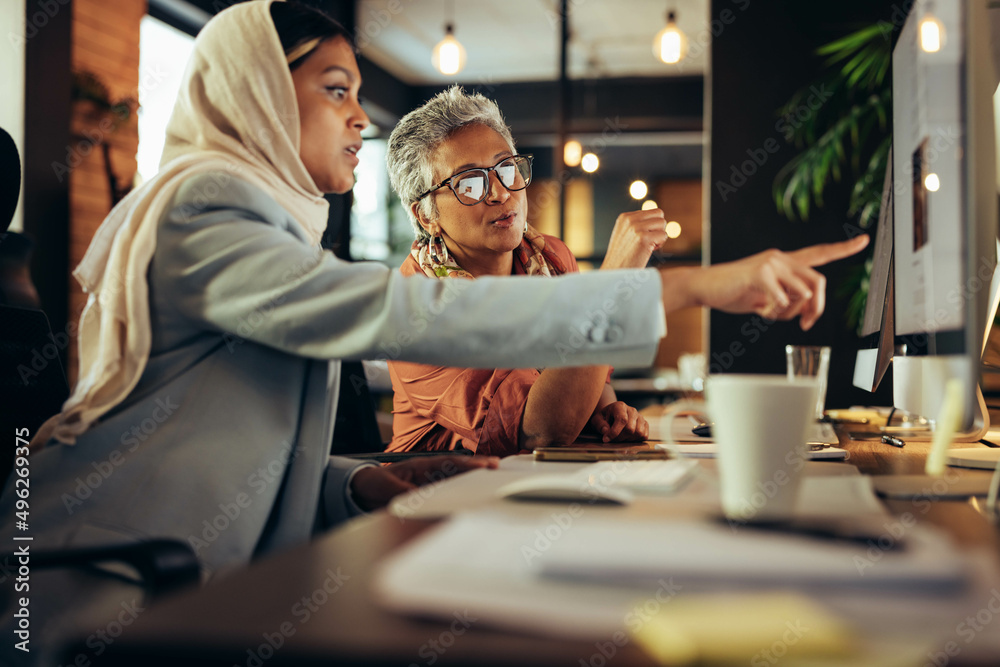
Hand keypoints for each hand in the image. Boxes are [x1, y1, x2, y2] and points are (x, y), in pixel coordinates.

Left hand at [350, 455, 498, 511]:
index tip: (484, 465)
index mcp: (420, 466)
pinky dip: (459, 497)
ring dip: (472, 482)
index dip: (467, 463)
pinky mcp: (427, 495)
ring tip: (492, 483)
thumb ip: (400, 492)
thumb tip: (418, 498)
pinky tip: (471, 502)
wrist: (361, 489)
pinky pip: (447, 495)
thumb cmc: (373, 483)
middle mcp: (429, 472)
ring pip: (455, 481)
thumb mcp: (384, 486)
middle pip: (457, 469)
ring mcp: (429, 483)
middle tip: (497, 467)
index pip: (449, 463)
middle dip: (477, 468)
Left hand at [588, 401, 648, 442]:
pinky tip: (627, 438)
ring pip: (638, 433)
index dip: (614, 432)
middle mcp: (632, 410)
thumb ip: (599, 424)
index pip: (622, 420)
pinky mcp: (645, 424)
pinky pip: (644, 436)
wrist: (612, 416)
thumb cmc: (604, 418)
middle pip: (630, 429)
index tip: (606, 439)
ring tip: (620, 438)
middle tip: (612, 440)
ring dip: (628, 440)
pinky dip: (636, 440)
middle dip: (619, 438)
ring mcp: (640, 417)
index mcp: (620, 406)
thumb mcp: (597, 420)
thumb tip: (606, 431)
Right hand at [601, 209, 669, 270]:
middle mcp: (629, 219)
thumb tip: (659, 219)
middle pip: (659, 214)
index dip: (652, 226)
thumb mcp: (625, 235)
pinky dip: (659, 245)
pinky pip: (664, 235)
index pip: (652, 212)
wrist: (614, 273)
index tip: (642, 238)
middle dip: (658, 228)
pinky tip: (647, 252)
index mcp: (624, 217)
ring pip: (662, 223)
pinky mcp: (643, 238)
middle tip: (648, 242)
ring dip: (659, 237)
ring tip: (647, 247)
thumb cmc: (622, 258)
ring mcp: (636, 228)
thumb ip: (638, 224)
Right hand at [675, 235, 868, 329]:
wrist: (705, 286)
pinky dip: (772, 312)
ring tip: (768, 313)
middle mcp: (780, 258)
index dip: (842, 249)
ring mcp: (771, 263)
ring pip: (802, 294)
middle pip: (818, 282)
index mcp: (783, 262)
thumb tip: (804, 312)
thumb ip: (787, 299)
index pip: (818, 253)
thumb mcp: (766, 297)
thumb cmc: (733, 292)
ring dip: (789, 313)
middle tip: (807, 324)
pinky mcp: (761, 273)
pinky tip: (757, 308)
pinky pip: (782, 300)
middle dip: (817, 308)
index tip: (864, 240)